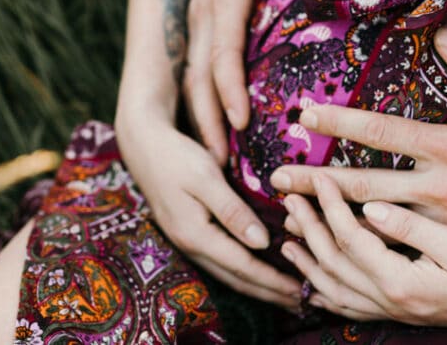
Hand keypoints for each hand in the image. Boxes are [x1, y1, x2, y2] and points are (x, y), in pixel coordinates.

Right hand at [115, 110, 303, 308]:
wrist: (144, 145)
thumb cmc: (177, 157)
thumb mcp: (206, 179)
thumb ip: (232, 211)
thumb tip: (261, 242)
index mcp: (196, 234)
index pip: (242, 266)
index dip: (272, 280)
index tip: (300, 291)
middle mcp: (192, 245)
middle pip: (237, 278)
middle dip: (270, 292)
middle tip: (303, 302)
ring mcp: (189, 241)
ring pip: (230, 272)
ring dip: (259, 285)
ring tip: (286, 294)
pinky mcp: (192, 232)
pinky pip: (224, 260)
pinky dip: (246, 271)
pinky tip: (260, 270)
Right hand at [182, 0, 324, 162]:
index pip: (222, 53)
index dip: (229, 90)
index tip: (241, 124)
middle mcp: (204, 10)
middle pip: (197, 76)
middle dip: (206, 121)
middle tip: (220, 165)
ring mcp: (198, 14)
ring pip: (192, 74)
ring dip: (200, 116)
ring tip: (215, 157)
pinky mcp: (203, 16)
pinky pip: (198, 63)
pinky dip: (203, 97)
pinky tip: (216, 121)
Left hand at [270, 28, 446, 265]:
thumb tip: (444, 31)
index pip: (382, 131)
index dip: (338, 122)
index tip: (302, 115)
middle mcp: (441, 189)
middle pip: (363, 185)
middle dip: (315, 183)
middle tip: (275, 180)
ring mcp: (446, 224)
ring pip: (377, 221)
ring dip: (334, 217)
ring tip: (299, 218)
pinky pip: (405, 245)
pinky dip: (371, 242)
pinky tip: (348, 245)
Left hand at [281, 173, 446, 327]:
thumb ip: (411, 226)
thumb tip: (371, 206)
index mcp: (402, 280)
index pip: (351, 237)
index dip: (330, 203)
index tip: (316, 175)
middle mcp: (391, 300)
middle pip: (334, 261)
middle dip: (309, 226)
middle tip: (288, 195)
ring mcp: (393, 310)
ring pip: (336, 287)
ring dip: (311, 259)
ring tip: (289, 235)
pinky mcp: (401, 311)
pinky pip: (351, 306)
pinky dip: (327, 292)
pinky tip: (315, 283)